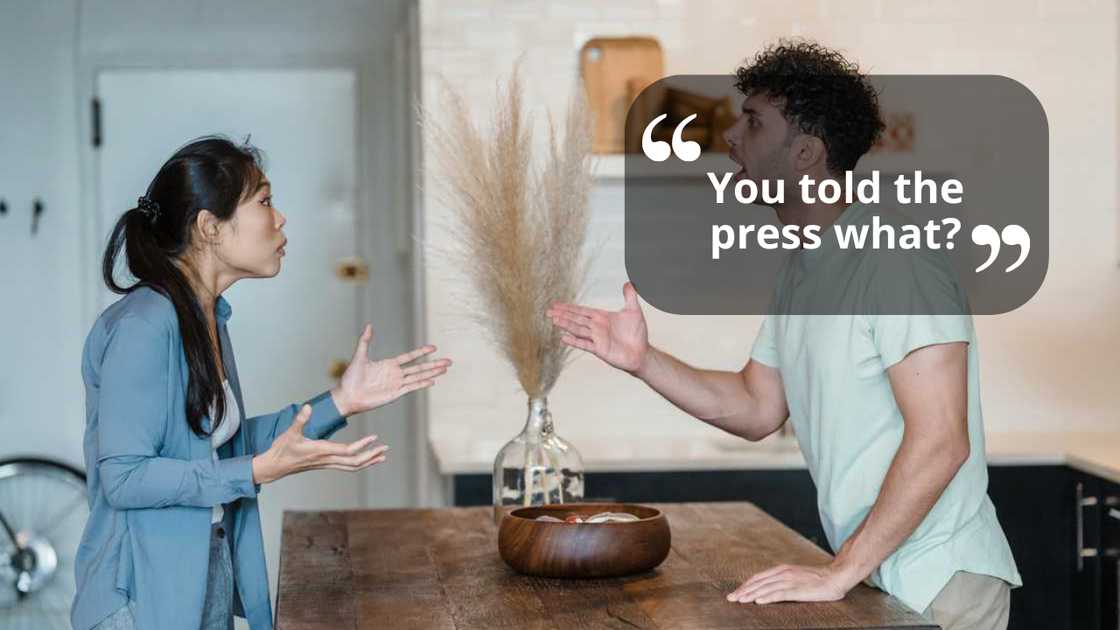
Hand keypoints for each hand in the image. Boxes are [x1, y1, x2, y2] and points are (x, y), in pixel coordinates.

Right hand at [252, 404, 387, 483]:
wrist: (275, 466)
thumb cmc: (282, 449)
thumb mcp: (290, 433)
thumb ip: (300, 420)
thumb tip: (307, 407)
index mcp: (321, 451)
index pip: (347, 450)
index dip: (362, 445)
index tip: (374, 437)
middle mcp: (327, 460)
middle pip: (354, 462)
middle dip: (371, 455)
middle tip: (386, 448)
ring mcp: (327, 464)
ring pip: (352, 467)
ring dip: (368, 461)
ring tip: (382, 456)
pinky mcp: (326, 464)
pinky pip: (346, 467)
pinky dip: (359, 463)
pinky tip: (366, 460)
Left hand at [331, 324, 451, 415]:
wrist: (347, 395)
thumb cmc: (351, 378)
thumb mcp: (359, 356)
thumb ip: (365, 341)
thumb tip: (368, 325)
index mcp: (389, 365)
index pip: (410, 357)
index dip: (421, 352)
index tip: (434, 347)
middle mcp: (395, 374)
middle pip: (419, 367)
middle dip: (434, 364)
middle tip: (448, 361)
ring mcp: (396, 384)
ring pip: (419, 377)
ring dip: (432, 373)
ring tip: (445, 369)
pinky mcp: (395, 394)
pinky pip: (411, 388)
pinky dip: (422, 384)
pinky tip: (432, 381)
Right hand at [546, 282, 648, 373]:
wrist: (642, 353)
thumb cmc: (637, 334)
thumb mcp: (634, 311)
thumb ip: (630, 297)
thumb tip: (629, 283)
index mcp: (601, 317)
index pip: (582, 311)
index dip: (569, 307)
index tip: (556, 304)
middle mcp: (596, 327)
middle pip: (576, 319)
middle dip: (562, 314)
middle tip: (548, 311)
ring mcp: (597, 338)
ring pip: (578, 330)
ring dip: (566, 325)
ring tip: (554, 320)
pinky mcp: (599, 349)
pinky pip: (584, 344)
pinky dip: (574, 341)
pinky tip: (563, 338)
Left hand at [725, 562, 859, 604]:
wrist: (836, 576)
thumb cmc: (817, 578)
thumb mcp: (796, 575)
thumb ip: (783, 580)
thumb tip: (769, 587)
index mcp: (782, 569)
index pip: (758, 578)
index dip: (746, 585)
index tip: (736, 593)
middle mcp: (783, 573)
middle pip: (759, 583)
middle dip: (744, 591)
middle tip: (731, 598)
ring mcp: (790, 581)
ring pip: (766, 588)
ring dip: (751, 595)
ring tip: (740, 601)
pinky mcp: (798, 590)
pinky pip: (780, 594)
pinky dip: (768, 597)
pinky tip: (759, 601)